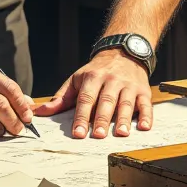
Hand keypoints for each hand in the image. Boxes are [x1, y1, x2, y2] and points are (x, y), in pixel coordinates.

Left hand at [34, 50, 152, 138]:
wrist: (124, 51)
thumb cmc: (97, 70)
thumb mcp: (77, 79)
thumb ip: (61, 98)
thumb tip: (40, 112)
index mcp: (92, 77)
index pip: (85, 98)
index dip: (81, 116)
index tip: (77, 133)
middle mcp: (111, 80)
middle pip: (106, 101)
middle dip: (102, 119)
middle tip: (98, 135)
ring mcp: (128, 85)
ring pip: (126, 103)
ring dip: (124, 119)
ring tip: (121, 133)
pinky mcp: (143, 91)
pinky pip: (146, 104)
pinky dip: (147, 116)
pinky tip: (145, 127)